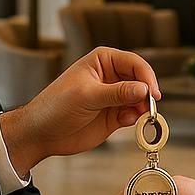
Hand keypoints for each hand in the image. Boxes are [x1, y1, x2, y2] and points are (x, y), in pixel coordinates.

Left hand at [2, 48, 158, 174]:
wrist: (42, 133)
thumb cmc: (55, 106)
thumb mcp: (87, 96)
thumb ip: (117, 93)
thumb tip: (143, 89)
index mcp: (103, 60)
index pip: (134, 63)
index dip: (146, 76)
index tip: (152, 93)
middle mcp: (111, 76)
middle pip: (141, 80)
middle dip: (147, 93)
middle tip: (149, 107)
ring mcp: (114, 96)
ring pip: (140, 98)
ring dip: (142, 108)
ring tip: (134, 116)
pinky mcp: (114, 115)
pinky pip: (133, 114)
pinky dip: (134, 118)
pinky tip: (125, 122)